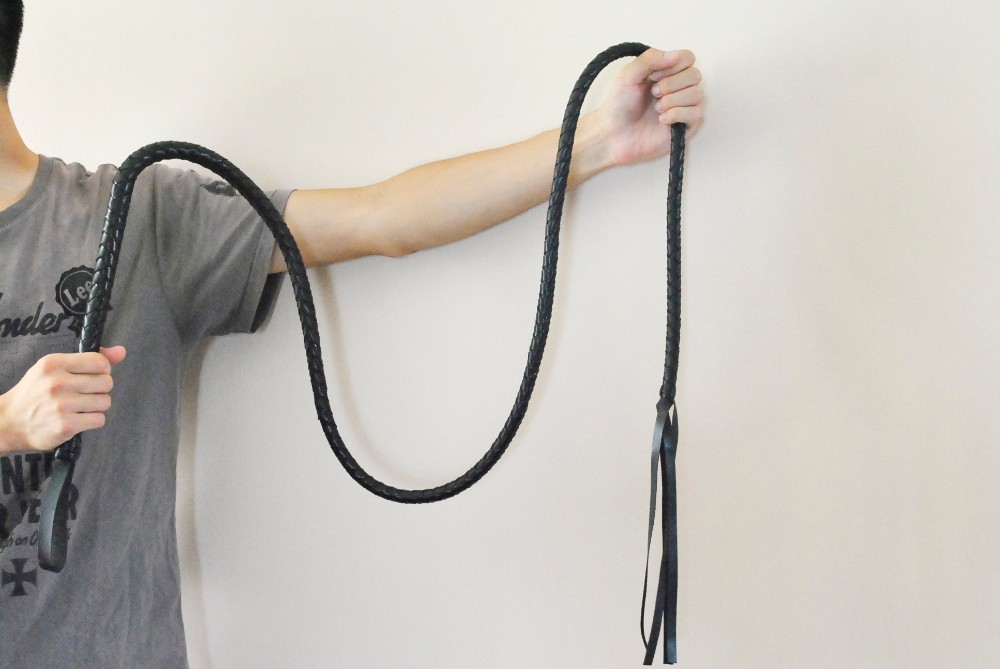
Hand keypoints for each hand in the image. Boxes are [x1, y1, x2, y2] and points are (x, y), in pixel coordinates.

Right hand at [0, 346, 125, 453]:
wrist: (9, 422)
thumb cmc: (35, 393)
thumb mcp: (54, 368)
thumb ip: (90, 359)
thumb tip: (121, 352)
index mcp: (54, 364)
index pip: (100, 362)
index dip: (102, 370)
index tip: (91, 376)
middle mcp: (57, 382)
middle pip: (107, 383)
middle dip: (100, 390)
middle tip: (84, 394)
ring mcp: (62, 405)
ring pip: (105, 402)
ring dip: (96, 406)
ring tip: (79, 407)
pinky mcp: (66, 426)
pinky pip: (99, 420)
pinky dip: (92, 421)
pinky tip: (77, 419)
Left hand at [592, 48, 703, 166]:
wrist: (614, 134)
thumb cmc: (620, 105)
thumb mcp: (629, 74)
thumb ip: (650, 59)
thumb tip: (675, 55)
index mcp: (667, 72)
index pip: (688, 58)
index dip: (673, 65)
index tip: (653, 76)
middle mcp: (679, 87)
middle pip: (695, 75)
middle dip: (672, 84)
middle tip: (654, 93)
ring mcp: (684, 107)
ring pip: (697, 94)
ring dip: (673, 100)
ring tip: (656, 109)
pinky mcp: (686, 126)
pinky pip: (696, 114)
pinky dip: (677, 114)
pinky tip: (662, 120)